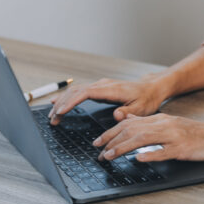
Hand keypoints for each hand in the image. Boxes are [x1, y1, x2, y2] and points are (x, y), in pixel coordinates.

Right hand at [49, 74, 169, 124]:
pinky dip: (67, 98)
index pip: (85, 93)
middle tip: (52, 118)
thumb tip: (117, 116)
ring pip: (75, 90)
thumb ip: (128, 112)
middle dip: (62, 104)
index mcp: (110, 89)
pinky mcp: (98, 88)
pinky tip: (57, 103)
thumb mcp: (141, 108)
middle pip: (76, 91)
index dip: (71, 101)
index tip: (61, 111)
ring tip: (52, 115)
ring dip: (62, 101)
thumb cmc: (146, 98)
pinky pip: (78, 91)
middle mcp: (102, 85)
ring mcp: (99, 85)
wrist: (150, 88)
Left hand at [94, 113, 203, 161]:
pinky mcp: (182, 148)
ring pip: (142, 139)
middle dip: (111, 141)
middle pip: (131, 130)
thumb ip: (146, 123)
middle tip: (99, 152)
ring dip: (123, 148)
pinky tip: (138, 159)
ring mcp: (172, 136)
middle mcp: (161, 124)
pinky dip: (150, 154)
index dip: (110, 133)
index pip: (127, 124)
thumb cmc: (191, 132)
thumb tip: (125, 121)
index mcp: (157, 119)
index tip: (97, 142)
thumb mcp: (166, 123)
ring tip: (110, 156)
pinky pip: (164, 151)